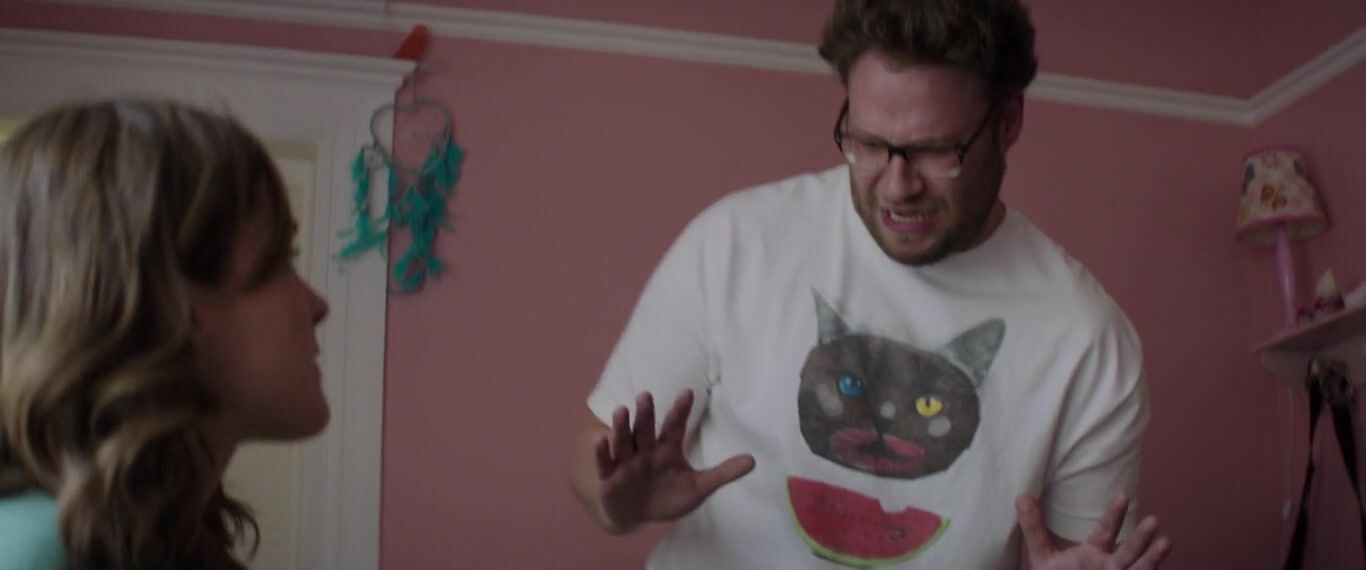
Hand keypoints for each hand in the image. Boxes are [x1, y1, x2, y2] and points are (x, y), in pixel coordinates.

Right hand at [595, 390, 755, 532]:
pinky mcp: (609, 477)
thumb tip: (754, 461)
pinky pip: (605, 463)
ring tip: (622, 410)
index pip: (674, 426)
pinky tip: (602, 439)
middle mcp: (645, 450)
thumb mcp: (699, 487)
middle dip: (646, 414)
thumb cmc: (667, 497)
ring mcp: (626, 462)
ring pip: (624, 441)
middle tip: (647, 395)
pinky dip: (603, 452)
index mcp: (667, 449)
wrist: (637, 516)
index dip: (680, 410)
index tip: (688, 392)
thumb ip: (723, 474)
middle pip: (646, 429)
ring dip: (622, 426)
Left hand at [1016, 495, 1170, 569]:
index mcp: (1092, 554)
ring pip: (1138, 568)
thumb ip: (1033, 528)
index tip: (1122, 497)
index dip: (1113, 515)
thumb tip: (1021, 496)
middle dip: (1140, 537)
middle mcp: (1109, 566)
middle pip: (1127, 550)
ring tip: (1165, 540)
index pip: (1105, 532)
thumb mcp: (1041, 556)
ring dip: (1151, 557)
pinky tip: (1159, 562)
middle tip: (1153, 520)